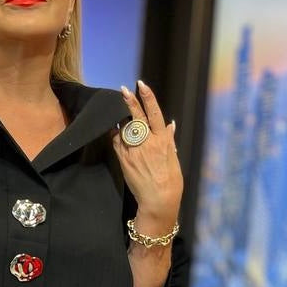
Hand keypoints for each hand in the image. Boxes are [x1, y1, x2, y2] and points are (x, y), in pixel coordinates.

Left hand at [112, 80, 182, 230]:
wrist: (158, 200)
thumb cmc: (170, 181)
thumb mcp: (173, 158)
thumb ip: (169, 140)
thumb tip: (170, 125)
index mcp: (162, 141)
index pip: (155, 114)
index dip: (148, 98)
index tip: (142, 85)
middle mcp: (148, 143)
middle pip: (137, 117)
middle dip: (130, 102)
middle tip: (123, 89)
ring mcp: (134, 151)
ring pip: (125, 129)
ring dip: (122, 120)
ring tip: (118, 113)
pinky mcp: (124, 160)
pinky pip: (117, 142)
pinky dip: (115, 134)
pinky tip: (113, 129)